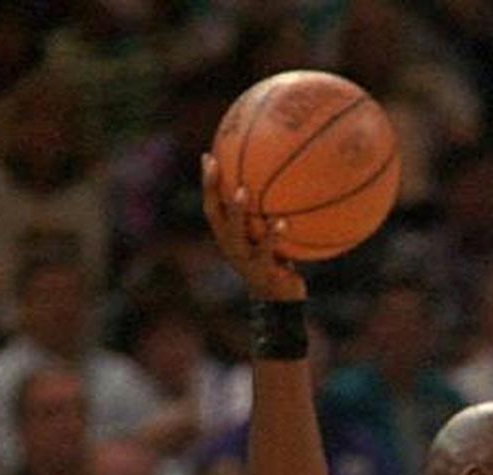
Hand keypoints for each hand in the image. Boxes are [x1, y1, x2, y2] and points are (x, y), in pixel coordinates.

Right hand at [201, 154, 306, 300]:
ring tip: (242, 191)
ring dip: (237, 212)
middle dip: (212, 189)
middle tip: (215, 164)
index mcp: (228, 236)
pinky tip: (283, 222)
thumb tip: (281, 177)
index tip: (209, 156)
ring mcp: (244, 261)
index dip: (208, 183)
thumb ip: (266, 213)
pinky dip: (274, 236)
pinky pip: (266, 252)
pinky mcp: (262, 272)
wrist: (280, 300)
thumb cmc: (275, 260)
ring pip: (235, 234)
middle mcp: (230, 246)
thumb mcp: (267, 236)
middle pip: (215, 215)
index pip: (212, 206)